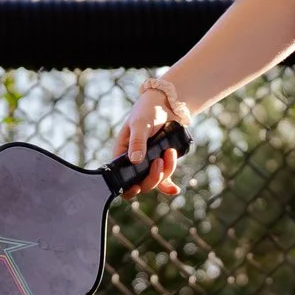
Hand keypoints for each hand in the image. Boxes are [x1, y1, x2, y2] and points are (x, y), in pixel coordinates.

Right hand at [112, 84, 187, 199]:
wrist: (166, 104)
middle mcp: (134, 162)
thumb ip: (137, 141)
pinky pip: (164, 179)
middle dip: (152, 177)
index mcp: (122, 154)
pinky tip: (175, 190)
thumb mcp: (140, 124)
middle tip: (159, 161)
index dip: (126, 187)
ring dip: (165, 171)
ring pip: (155, 180)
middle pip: (140, 183)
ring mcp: (148, 164)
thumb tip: (135, 161)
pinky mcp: (162, 162)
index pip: (119, 178)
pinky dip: (169, 185)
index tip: (136, 187)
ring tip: (170, 151)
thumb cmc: (147, 111)